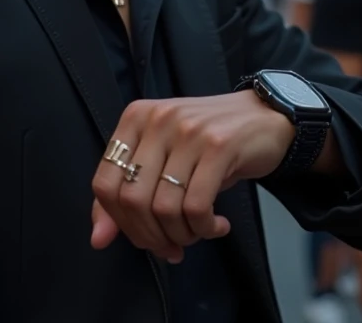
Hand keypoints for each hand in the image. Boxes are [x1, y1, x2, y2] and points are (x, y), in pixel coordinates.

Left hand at [91, 91, 294, 261]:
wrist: (264, 117)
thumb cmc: (209, 142)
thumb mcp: (164, 159)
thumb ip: (126, 195)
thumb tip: (98, 239)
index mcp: (136, 118)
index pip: (104, 184)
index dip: (120, 223)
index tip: (144, 237)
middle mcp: (157, 119)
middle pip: (132, 200)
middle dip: (151, 236)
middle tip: (173, 244)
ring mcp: (187, 130)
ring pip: (164, 207)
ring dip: (181, 235)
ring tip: (197, 232)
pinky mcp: (218, 146)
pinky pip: (196, 206)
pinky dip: (204, 228)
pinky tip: (217, 225)